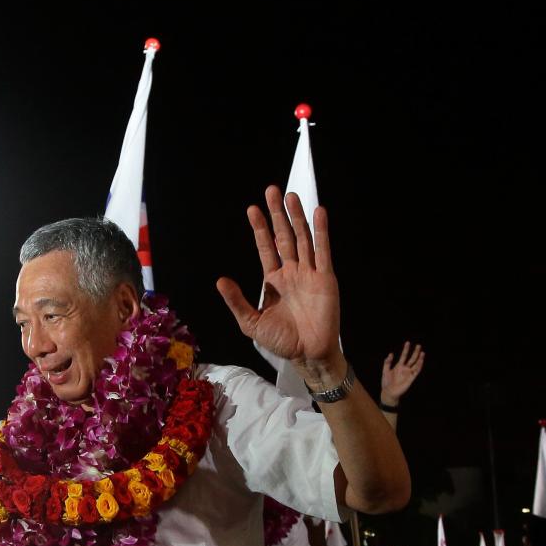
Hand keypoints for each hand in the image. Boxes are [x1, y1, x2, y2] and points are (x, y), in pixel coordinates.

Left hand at [217, 186, 340, 368]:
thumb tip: (220, 280)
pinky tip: (318, 213)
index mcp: (274, 280)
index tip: (252, 209)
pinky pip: (323, 251)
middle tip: (271, 191)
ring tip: (290, 196)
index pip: (266, 248)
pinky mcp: (326, 278)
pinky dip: (321, 231)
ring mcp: (310, 273)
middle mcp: (292, 272)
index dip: (260, 229)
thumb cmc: (281, 340)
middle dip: (277, 215)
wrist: (307, 354)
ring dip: (297, 217)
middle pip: (284, 236)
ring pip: (302, 238)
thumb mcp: (251, 322)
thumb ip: (237, 300)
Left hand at [381, 342, 424, 404]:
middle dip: (415, 352)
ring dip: (419, 359)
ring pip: (416, 364)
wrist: (388, 392)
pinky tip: (421, 361)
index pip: (404, 356)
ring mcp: (408, 373)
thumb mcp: (385, 370)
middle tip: (419, 345)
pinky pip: (416, 371)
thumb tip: (391, 353)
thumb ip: (387, 362)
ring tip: (422, 352)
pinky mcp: (411, 378)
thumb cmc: (386, 383)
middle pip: (412, 359)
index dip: (406, 349)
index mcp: (399, 366)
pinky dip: (419, 366)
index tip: (408, 342)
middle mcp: (405, 369)